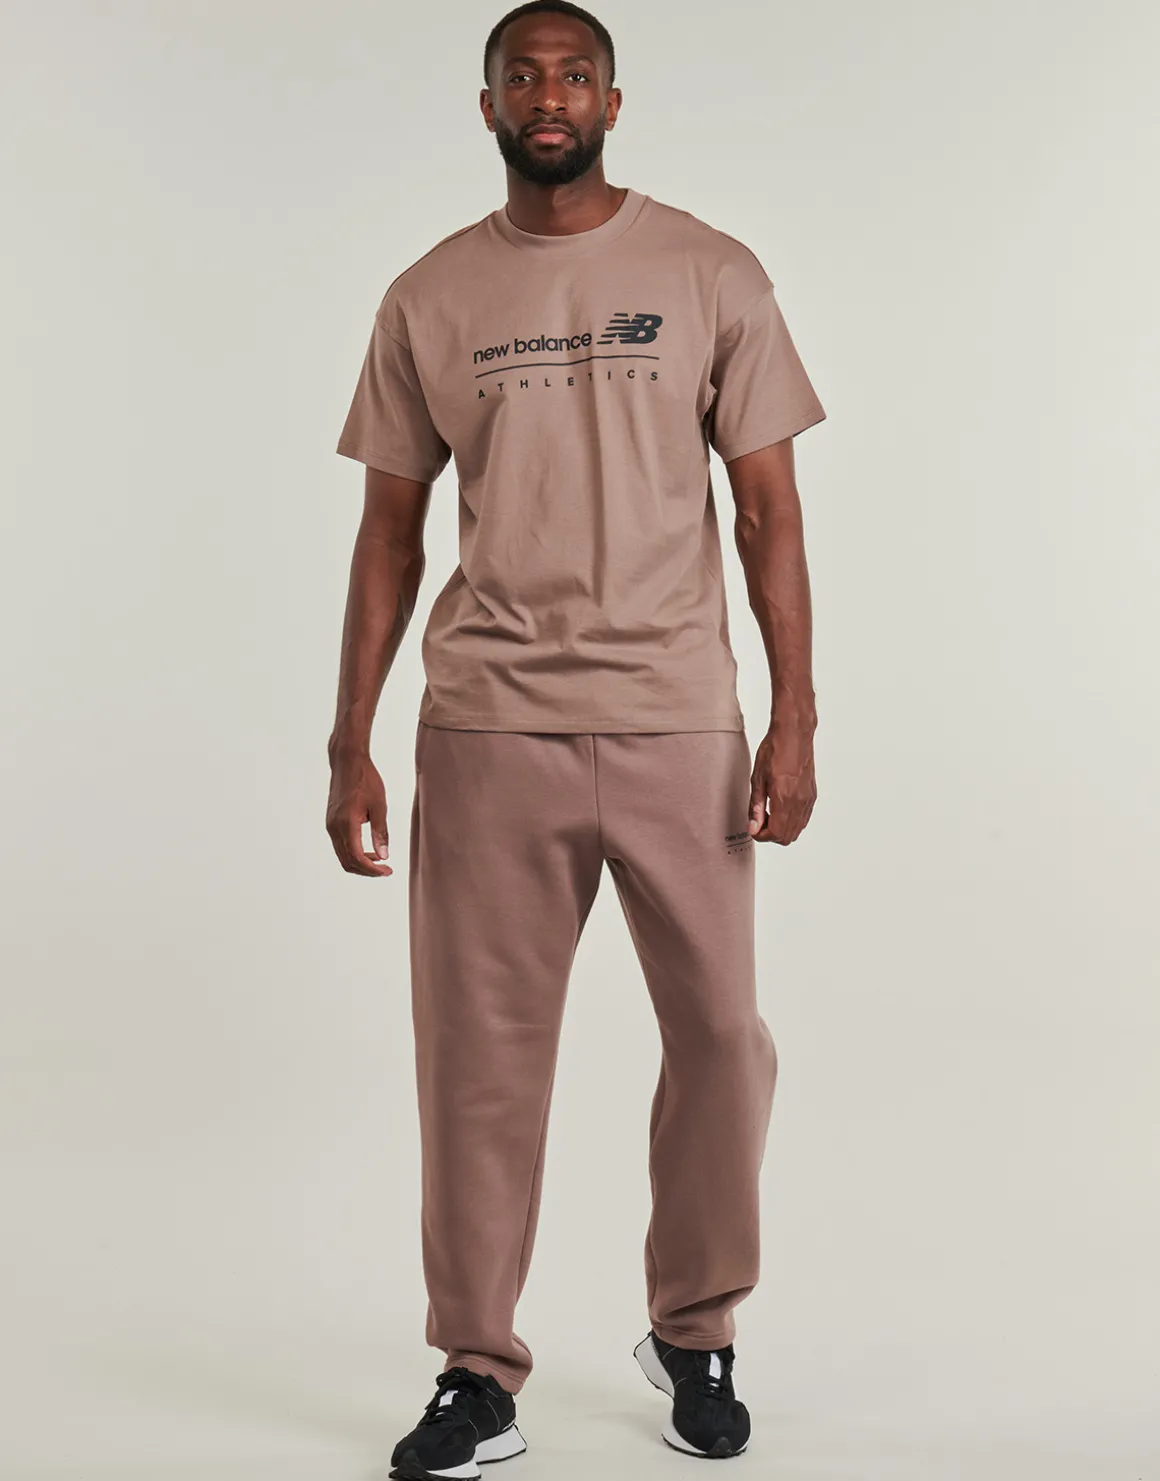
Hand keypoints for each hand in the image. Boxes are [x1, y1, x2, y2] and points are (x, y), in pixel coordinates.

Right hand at [326, 748, 392, 875]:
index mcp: (346, 824)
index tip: (387, 871)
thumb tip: (384, 855)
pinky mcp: (331, 821)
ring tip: (380, 860)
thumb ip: (380, 832)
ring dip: (360, 862)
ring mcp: (330, 825)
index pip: (356, 858)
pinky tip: (369, 849)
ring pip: (343, 855)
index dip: (372, 870)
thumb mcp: (379, 806)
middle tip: (385, 870)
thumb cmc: (365, 779)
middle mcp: (334, 827)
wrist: (347, 761)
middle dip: (366, 870)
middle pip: (347, 861)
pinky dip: (354, 852)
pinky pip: (340, 845)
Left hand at [747, 720, 816, 844]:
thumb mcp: (757, 779)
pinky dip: (791, 822)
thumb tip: (753, 826)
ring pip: (796, 830)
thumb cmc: (775, 750)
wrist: (793, 735)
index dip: (761, 835)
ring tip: (769, 813)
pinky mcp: (812, 796)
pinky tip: (780, 809)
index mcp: (784, 798)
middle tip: (759, 820)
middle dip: (770, 834)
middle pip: (787, 837)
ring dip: (781, 829)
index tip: (753, 827)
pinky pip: (803, 819)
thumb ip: (755, 806)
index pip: (775, 833)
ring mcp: (807, 800)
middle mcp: (799, 802)